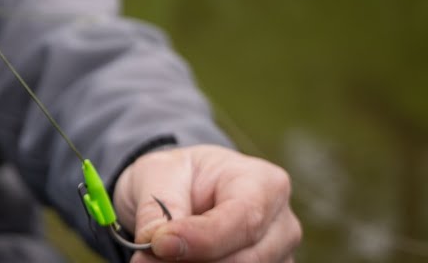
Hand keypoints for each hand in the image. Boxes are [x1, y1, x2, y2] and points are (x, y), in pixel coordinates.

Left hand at [113, 144, 300, 261]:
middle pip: (246, 259)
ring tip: (156, 259)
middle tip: (146, 258)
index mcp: (264, 183)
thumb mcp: (159, 173)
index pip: (243, 219)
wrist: (185, 192)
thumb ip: (159, 206)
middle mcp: (281, 224)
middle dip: (191, 262)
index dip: (202, 239)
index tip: (159, 245)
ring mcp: (279, 257)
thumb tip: (155, 242)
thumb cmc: (178, 177)